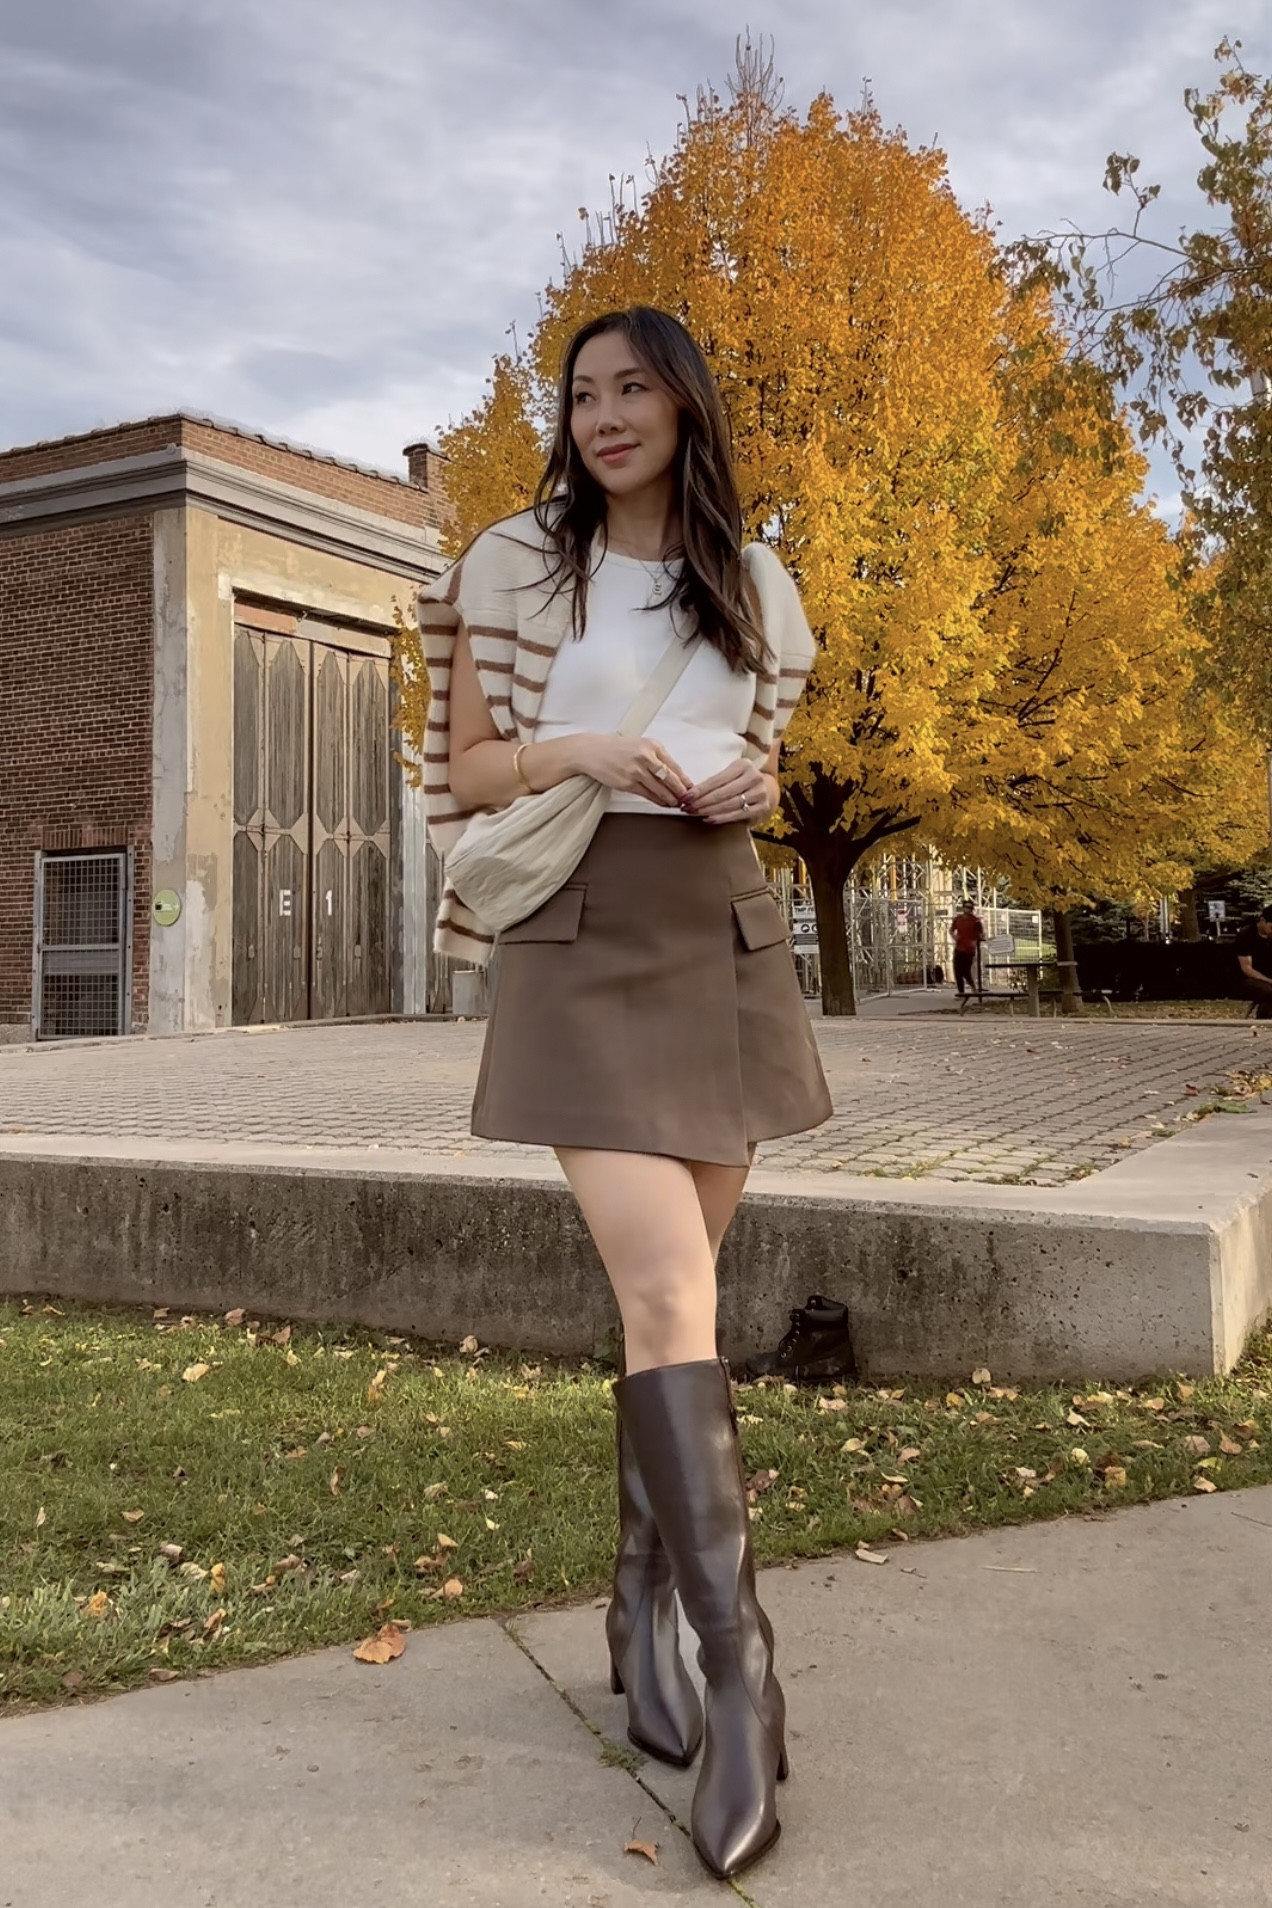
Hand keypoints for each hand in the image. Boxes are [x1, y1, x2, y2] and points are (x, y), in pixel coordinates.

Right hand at [569, 733, 690, 807]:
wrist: (593, 751)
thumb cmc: (617, 749)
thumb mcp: (641, 745)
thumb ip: (657, 758)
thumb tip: (675, 775)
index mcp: (652, 746)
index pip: (674, 766)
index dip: (684, 780)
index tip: (690, 787)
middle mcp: (646, 757)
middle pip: (670, 779)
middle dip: (681, 791)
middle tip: (687, 799)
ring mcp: (636, 771)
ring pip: (660, 789)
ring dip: (671, 799)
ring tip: (676, 803)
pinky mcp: (627, 783)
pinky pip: (647, 795)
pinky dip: (657, 801)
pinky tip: (662, 803)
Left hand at [682, 759, 775, 825]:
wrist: (766, 790)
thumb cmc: (741, 782)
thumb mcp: (731, 775)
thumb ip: (715, 782)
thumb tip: (690, 794)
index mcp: (743, 765)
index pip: (717, 780)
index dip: (699, 790)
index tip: (685, 797)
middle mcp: (754, 777)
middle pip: (722, 792)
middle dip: (701, 802)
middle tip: (687, 808)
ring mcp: (760, 793)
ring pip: (729, 804)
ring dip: (709, 810)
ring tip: (695, 813)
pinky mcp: (763, 807)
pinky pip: (739, 814)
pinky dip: (722, 818)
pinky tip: (709, 819)